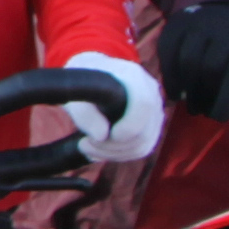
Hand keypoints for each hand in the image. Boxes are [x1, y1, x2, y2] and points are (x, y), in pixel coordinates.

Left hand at [52, 49, 166, 165]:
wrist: (95, 73)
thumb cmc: (83, 78)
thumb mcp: (73, 89)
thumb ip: (84, 112)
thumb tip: (101, 135)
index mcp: (134, 76)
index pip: (144, 104)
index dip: (128, 127)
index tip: (102, 136)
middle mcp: (151, 92)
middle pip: (144, 132)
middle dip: (111, 146)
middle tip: (83, 144)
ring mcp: (155, 109)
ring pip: (143, 145)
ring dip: (113, 153)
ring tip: (87, 147)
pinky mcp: (151, 125)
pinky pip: (141, 148)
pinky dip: (119, 155)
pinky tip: (98, 150)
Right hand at [157, 0, 228, 123]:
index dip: (227, 100)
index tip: (220, 117)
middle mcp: (227, 29)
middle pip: (211, 68)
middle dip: (206, 97)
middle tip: (204, 112)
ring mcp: (200, 23)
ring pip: (188, 61)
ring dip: (188, 90)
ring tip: (192, 106)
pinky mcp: (178, 23)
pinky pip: (169, 53)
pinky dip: (170, 77)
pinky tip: (175, 93)